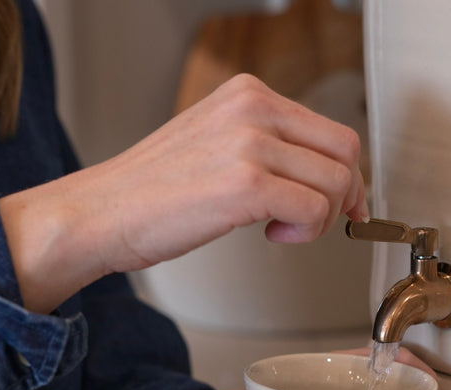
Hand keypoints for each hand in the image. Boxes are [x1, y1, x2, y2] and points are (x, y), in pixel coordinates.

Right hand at [0, 74, 368, 313]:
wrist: (103, 212)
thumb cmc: (152, 191)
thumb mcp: (215, 145)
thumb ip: (265, 148)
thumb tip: (312, 175)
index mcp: (248, 95)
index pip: (330, 130)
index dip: (347, 174)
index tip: (345, 202)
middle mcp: (254, 109)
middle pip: (345, 151)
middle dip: (345, 196)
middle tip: (323, 223)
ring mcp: (250, 143)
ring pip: (335, 183)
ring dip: (320, 219)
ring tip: (282, 229)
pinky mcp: (246, 183)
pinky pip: (313, 210)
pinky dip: (304, 232)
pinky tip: (271, 235)